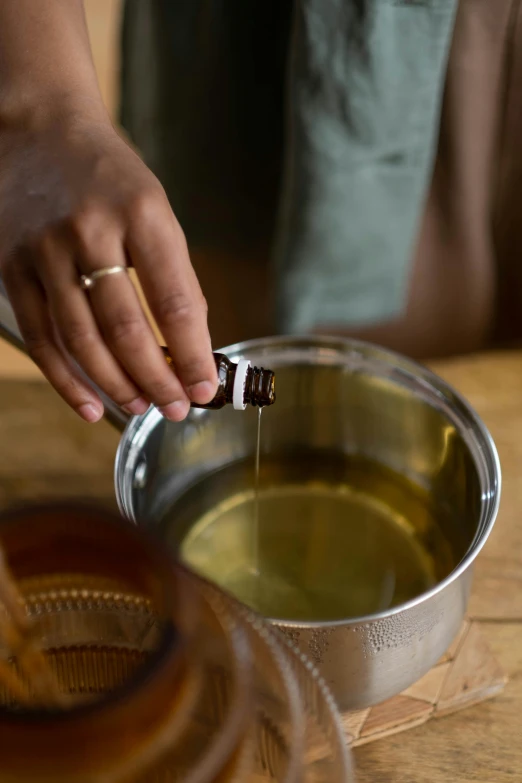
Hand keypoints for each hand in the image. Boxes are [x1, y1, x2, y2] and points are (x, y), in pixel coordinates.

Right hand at [0, 113, 217, 422]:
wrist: (38, 129)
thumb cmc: (109, 176)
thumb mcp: (156, 209)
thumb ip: (172, 274)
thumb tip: (189, 348)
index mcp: (142, 212)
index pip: (174, 300)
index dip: (192, 354)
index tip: (207, 387)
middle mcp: (90, 229)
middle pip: (126, 328)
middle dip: (156, 379)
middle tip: (176, 408)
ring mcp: (44, 250)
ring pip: (82, 340)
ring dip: (116, 385)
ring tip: (142, 408)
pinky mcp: (12, 267)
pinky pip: (42, 337)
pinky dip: (66, 379)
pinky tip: (90, 405)